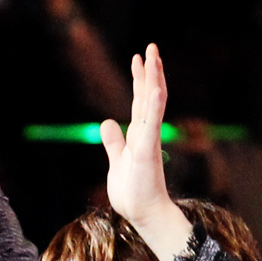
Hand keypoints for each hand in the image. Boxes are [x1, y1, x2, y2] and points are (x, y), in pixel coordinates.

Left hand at [101, 44, 192, 260]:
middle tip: (151, 47)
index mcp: (139, 135)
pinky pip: (152, 124)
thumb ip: (113, 141)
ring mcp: (148, 140)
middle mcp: (146, 134)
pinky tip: (155, 89)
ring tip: (154, 57)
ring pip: (153, 103)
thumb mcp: (117, 161)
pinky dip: (153, 106)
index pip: (140, 102)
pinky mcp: (147, 151)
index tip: (138, 59)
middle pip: (148, 96)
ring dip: (153, 79)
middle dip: (149, 71)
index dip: (139, 80)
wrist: (142, 213)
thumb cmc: (132, 192)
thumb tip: (107, 122)